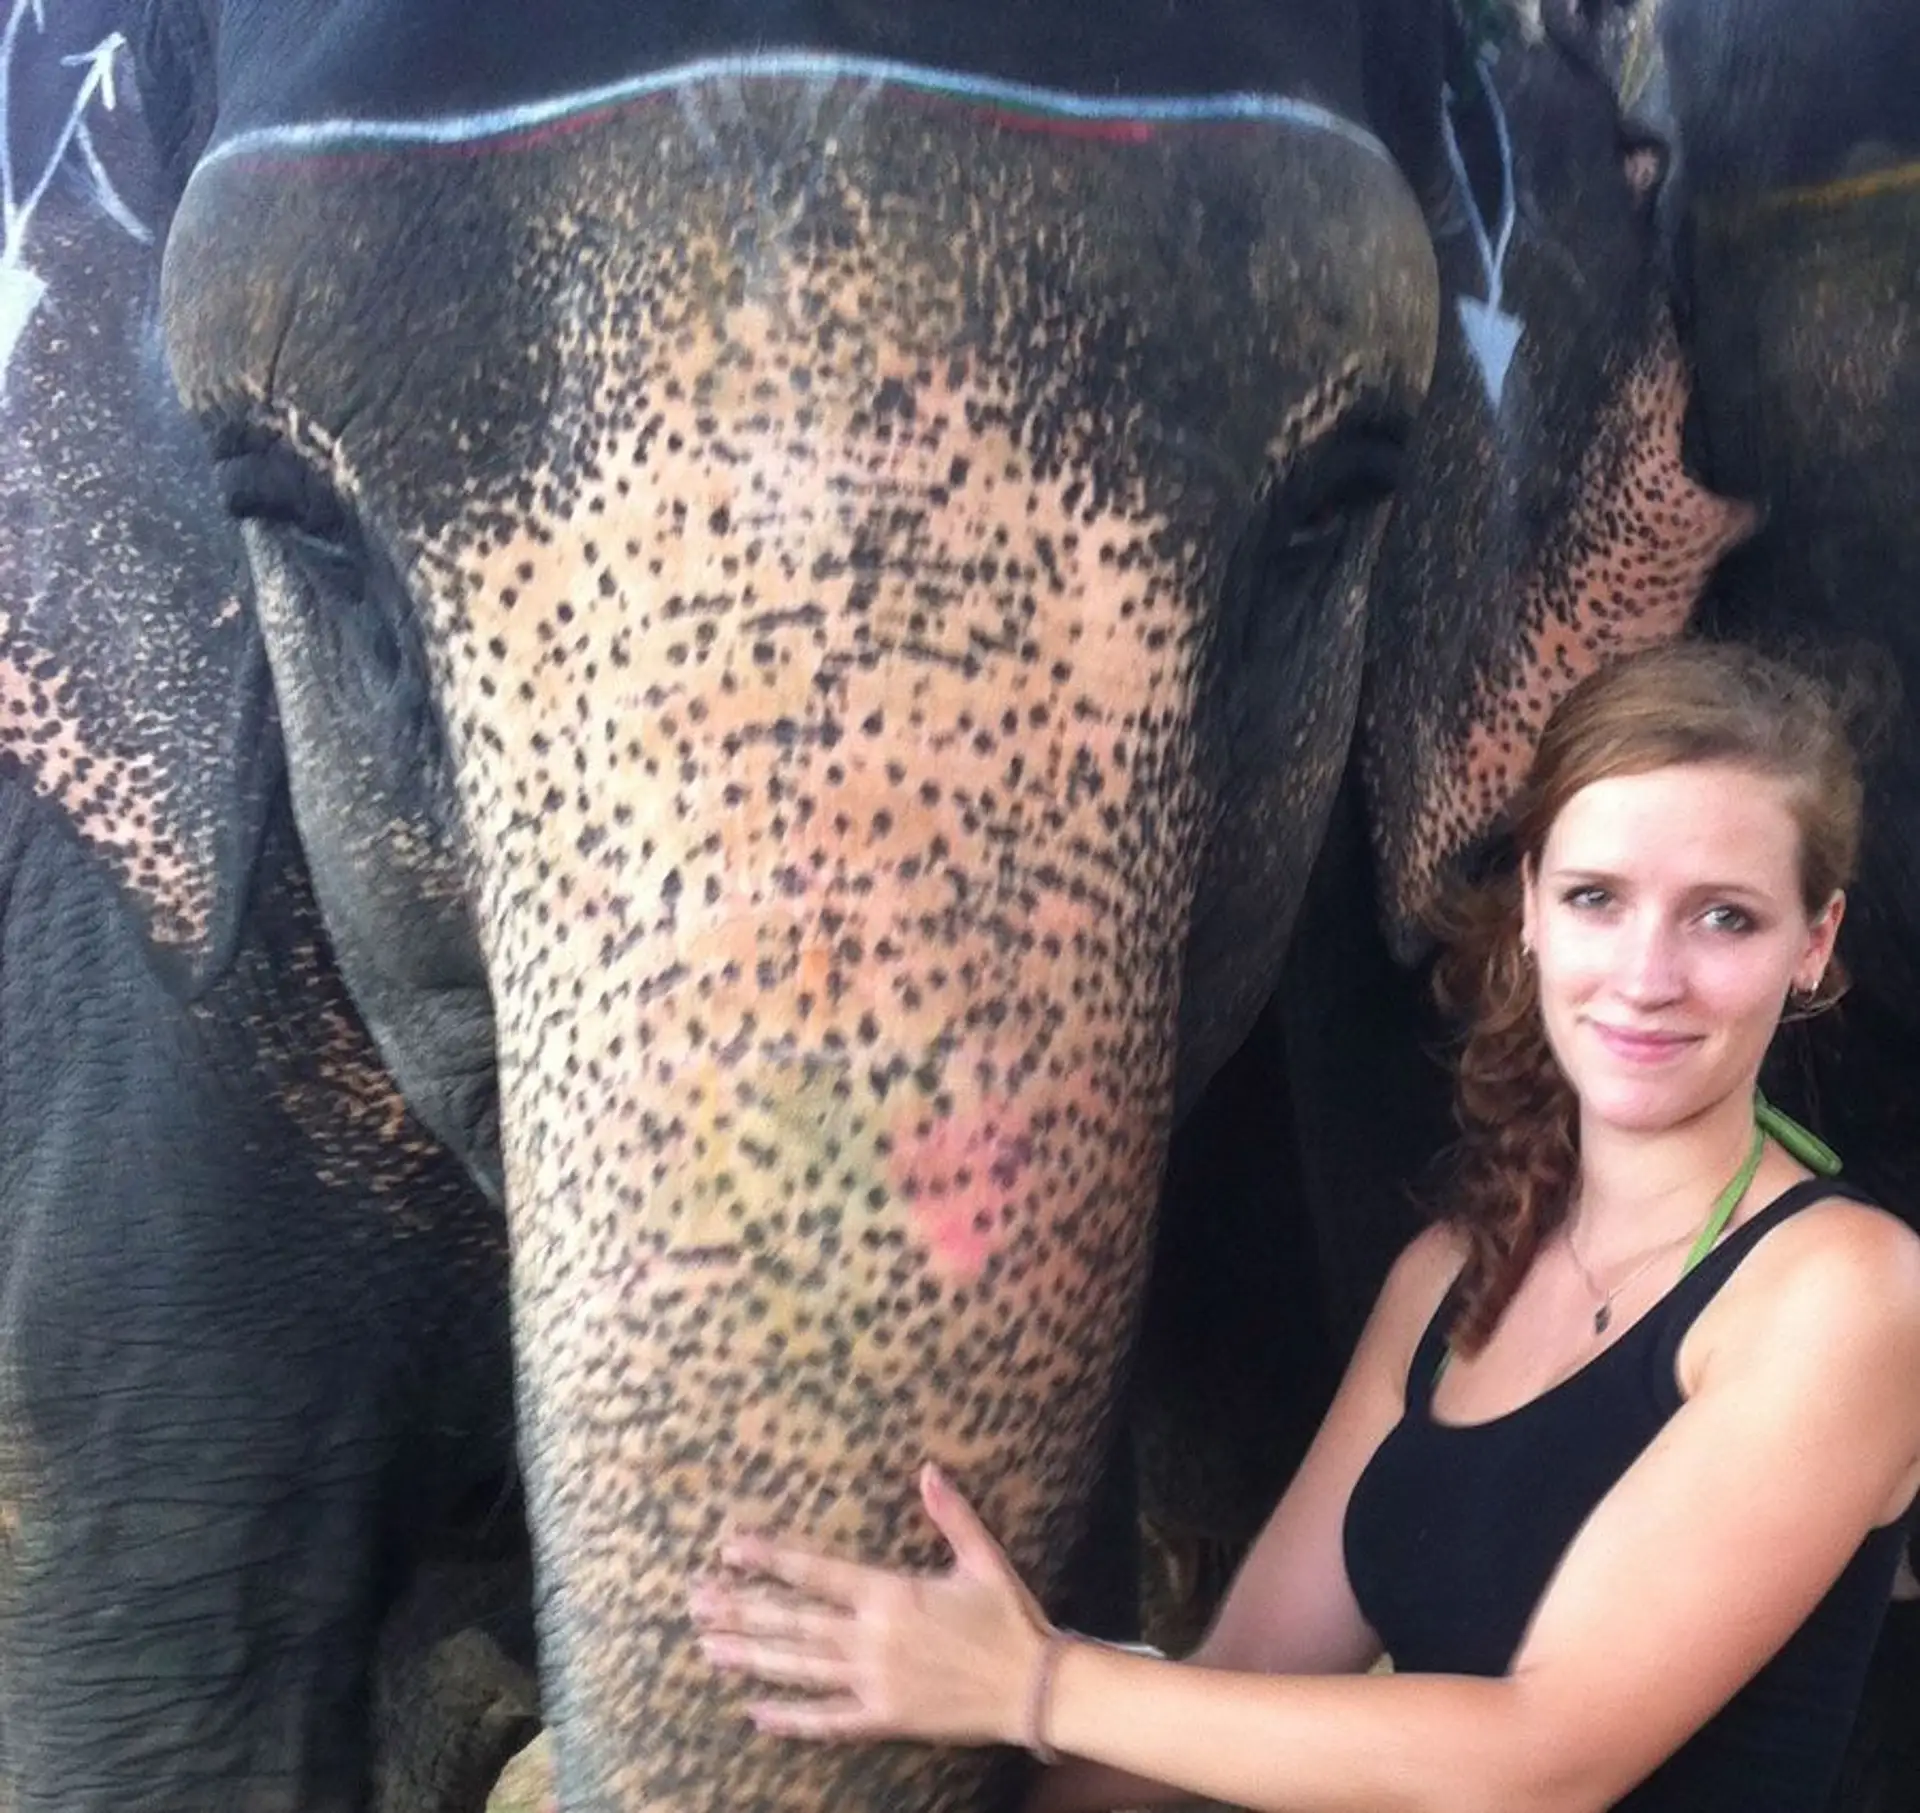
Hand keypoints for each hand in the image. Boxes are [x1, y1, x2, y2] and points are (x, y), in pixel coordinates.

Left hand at [690, 1461, 1052, 1746]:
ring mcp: (874, 1682)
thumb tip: (929, 1470)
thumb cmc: (1008, 1618)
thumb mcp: (982, 1559)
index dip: (770, 1560)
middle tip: (696, 1601)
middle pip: (794, 1622)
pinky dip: (791, 1718)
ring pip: (799, 1668)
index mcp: (891, 1595)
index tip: (730, 1548)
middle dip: (741, 1609)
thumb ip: (951, 1515)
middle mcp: (873, 1639)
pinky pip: (828, 1721)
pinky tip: (756, 1713)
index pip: (816, 1572)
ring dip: (752, 1657)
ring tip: (708, 1648)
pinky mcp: (884, 1717)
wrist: (1033, 1688)